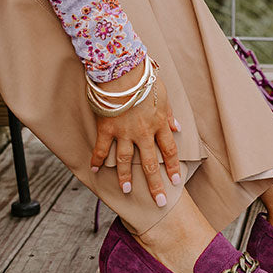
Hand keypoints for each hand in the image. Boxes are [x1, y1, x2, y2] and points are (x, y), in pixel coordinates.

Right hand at [90, 70, 181, 204]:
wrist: (122, 70)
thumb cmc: (144, 78)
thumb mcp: (163, 94)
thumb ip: (169, 114)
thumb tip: (178, 127)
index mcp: (159, 124)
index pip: (169, 151)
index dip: (173, 167)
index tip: (175, 181)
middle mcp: (143, 132)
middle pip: (151, 163)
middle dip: (155, 184)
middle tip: (159, 202)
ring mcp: (124, 132)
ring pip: (125, 160)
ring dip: (125, 177)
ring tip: (127, 191)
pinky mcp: (107, 128)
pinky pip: (102, 148)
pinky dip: (97, 159)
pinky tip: (94, 170)